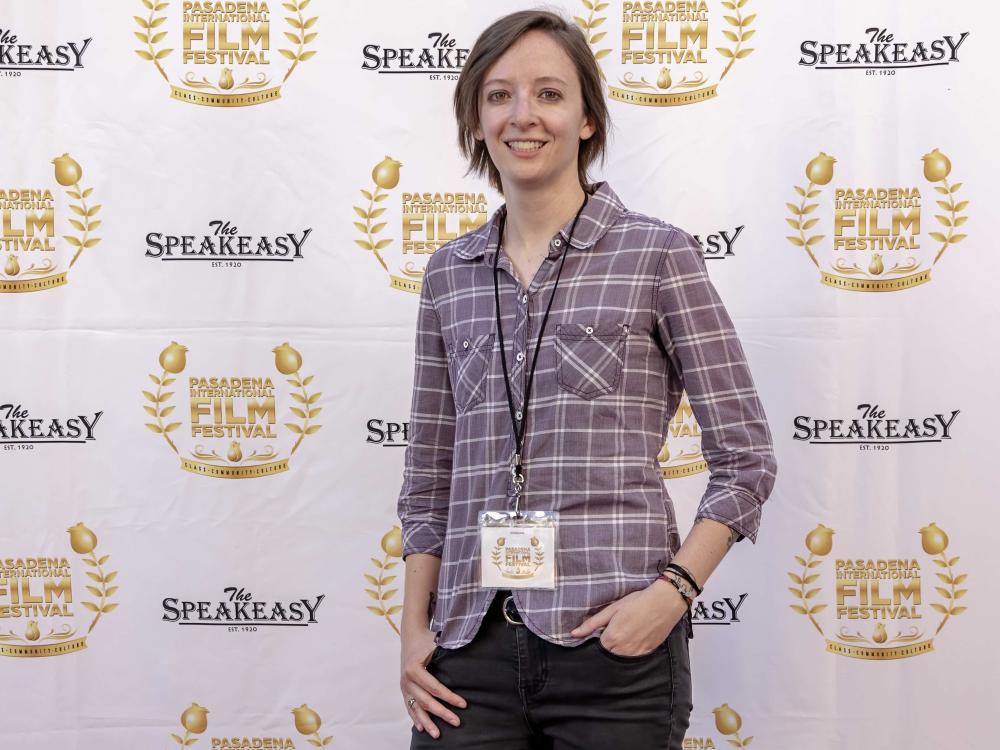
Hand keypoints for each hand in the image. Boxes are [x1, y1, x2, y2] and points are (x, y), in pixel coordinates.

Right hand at [400, 626, 466, 738]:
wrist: (411, 635)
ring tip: (437, 734)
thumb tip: (466, 662)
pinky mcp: (404, 690)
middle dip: (442, 713)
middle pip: (426, 701)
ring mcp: (404, 686)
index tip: (463, 704)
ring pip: (416, 708)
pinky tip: (421, 728)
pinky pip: (409, 706)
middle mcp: (407, 680)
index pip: (435, 687)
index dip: (450, 697)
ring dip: (427, 722)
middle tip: (456, 722)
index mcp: (414, 669)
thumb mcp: (436, 643)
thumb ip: (448, 652)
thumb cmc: (426, 639)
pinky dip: (415, 718)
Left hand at [570, 580, 686, 656]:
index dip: (601, 637)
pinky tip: (637, 635)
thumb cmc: (637, 602)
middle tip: (620, 628)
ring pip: (621, 657)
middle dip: (610, 644)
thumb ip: (592, 624)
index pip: (597, 647)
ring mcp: (636, 654)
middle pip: (609, 653)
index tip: (607, 629)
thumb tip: (573, 634)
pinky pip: (634, 657)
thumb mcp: (612, 609)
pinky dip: (633, 650)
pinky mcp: (647, 654)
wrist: (664, 603)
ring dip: (621, 648)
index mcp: (611, 639)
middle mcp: (623, 650)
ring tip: (629, 631)